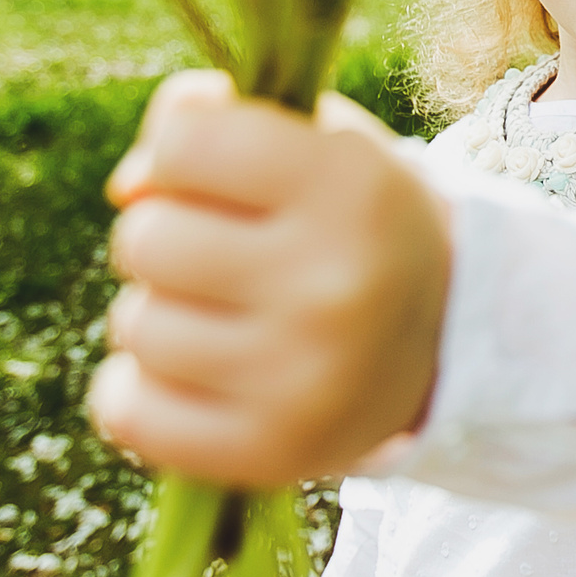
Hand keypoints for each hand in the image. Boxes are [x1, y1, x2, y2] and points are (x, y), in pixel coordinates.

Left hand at [88, 69, 449, 486]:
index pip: (184, 142)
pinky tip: (185, 374)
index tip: (214, 173)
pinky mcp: (271, 452)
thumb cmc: (350, 224)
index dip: (179, 152)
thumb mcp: (317, 145)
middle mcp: (332, 282)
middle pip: (146, 238)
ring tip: (220, 314)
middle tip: (221, 252)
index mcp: (351, 187)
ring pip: (136, 324)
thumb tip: (126, 185)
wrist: (449, 341)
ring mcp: (302, 377)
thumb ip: (215, 124)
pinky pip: (130, 413)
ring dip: (158, 312)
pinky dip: (136, 391)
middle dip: (166, 234)